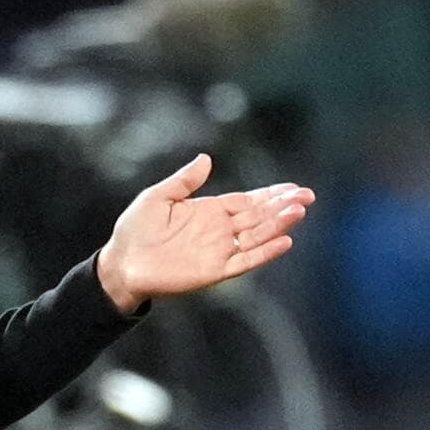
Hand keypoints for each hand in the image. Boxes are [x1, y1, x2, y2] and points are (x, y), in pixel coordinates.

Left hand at [97, 153, 313, 312]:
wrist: (122, 263)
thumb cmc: (135, 230)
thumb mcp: (158, 197)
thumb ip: (184, 181)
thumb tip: (206, 158)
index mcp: (208, 211)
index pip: (247, 201)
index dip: (270, 194)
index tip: (293, 188)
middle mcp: (219, 230)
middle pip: (258, 216)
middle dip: (283, 206)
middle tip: (307, 196)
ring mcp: (219, 250)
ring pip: (257, 236)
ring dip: (279, 224)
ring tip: (299, 211)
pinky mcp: (215, 270)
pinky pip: (245, 260)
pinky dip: (265, 252)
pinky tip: (284, 241)